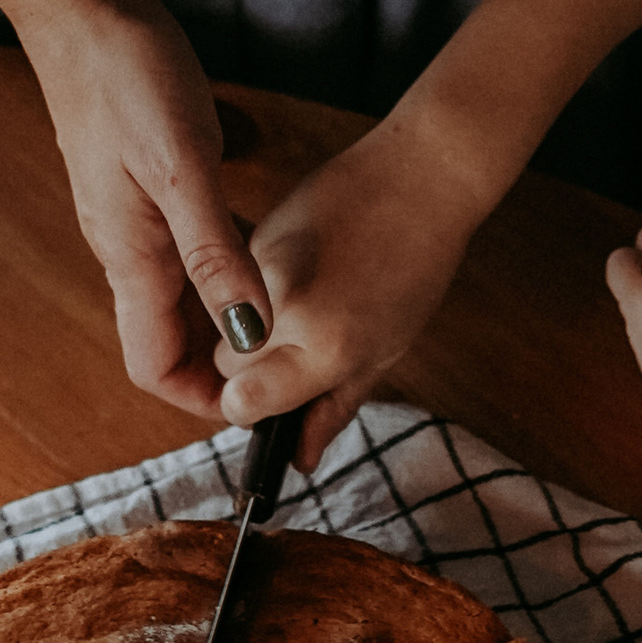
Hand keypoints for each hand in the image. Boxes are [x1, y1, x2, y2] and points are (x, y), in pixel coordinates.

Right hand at [14, 0, 266, 419]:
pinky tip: (264, 239)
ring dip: (229, 307)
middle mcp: (126, 247)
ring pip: (180, 291)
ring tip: (291, 308)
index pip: (153, 365)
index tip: (259, 398)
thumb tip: (250, 337)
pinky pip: (185, 244)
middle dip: (225, 360)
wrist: (81, 3)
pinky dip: (224, 256)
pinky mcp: (144, 181)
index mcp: (129, 257)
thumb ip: (214, 255)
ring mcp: (133, 215)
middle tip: (293, 356)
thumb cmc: (127, 74)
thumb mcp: (183, 165)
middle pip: (170, 336)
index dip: (203, 396)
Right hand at [217, 117, 486, 466]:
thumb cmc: (414, 267)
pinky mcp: (256, 237)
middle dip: (250, 367)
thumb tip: (300, 461)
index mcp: (325, 348)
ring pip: (224, 325)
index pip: (243, 402)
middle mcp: (286, 313)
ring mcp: (265, 271)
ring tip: (302, 305)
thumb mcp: (384, 350)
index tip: (270, 398)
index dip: (251, 406)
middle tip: (295, 346)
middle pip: (227, 366)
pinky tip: (299, 273)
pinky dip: (256, 291)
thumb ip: (334, 407)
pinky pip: (239, 284)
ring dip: (250, 329)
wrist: (417, 181)